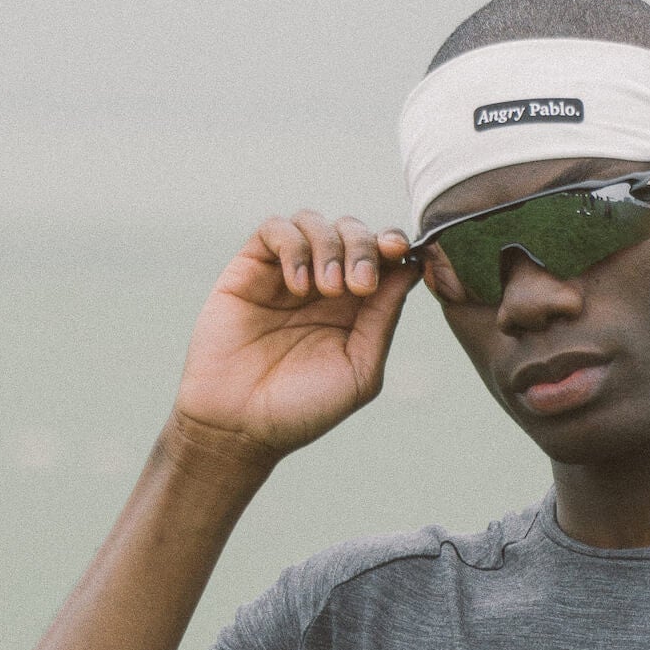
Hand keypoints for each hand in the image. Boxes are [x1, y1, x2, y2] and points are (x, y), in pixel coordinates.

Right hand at [168, 212, 422, 467]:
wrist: (239, 427)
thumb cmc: (301, 409)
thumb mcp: (359, 371)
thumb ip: (384, 320)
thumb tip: (411, 268)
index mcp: (355, 308)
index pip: (382, 255)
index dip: (395, 244)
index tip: (400, 253)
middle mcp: (322, 285)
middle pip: (353, 231)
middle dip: (363, 247)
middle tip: (359, 286)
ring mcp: (285, 275)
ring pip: (315, 222)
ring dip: (329, 246)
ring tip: (323, 289)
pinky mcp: (249, 271)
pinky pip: (275, 229)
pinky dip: (293, 246)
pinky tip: (297, 285)